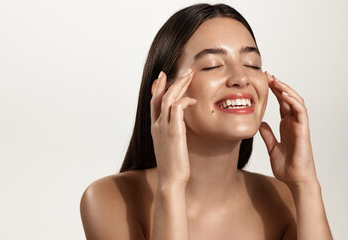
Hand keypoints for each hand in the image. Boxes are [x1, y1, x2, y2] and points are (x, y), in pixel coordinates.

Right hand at [150, 69, 195, 185]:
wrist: (171, 181)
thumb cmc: (173, 166)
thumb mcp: (170, 146)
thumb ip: (173, 133)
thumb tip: (180, 127)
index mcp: (155, 128)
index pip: (154, 102)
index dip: (158, 88)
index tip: (164, 76)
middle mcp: (157, 125)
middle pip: (160, 96)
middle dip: (171, 81)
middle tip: (183, 71)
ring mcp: (164, 128)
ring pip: (168, 99)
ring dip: (179, 85)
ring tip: (189, 76)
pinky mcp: (174, 132)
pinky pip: (177, 109)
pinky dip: (184, 101)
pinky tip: (193, 100)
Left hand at [259, 72, 318, 188]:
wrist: (295, 180)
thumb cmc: (286, 166)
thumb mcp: (271, 147)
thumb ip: (267, 135)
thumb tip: (260, 124)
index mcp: (287, 126)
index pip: (281, 104)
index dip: (274, 92)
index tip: (263, 82)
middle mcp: (294, 123)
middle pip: (288, 99)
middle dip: (278, 86)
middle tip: (268, 75)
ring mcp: (299, 126)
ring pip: (296, 101)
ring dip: (286, 89)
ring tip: (275, 80)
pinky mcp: (303, 130)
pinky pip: (301, 111)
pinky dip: (293, 101)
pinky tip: (284, 94)